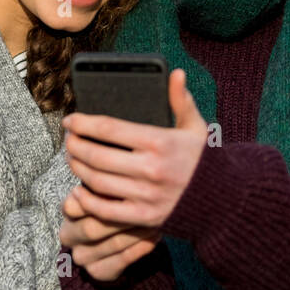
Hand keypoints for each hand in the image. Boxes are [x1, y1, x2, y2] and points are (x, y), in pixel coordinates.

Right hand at [60, 188, 160, 282]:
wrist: (115, 238)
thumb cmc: (113, 202)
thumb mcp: (108, 189)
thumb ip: (109, 183)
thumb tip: (122, 177)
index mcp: (68, 210)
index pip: (75, 206)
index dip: (100, 198)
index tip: (126, 188)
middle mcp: (69, 235)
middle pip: (93, 228)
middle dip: (123, 217)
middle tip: (148, 208)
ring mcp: (81, 256)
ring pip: (113, 244)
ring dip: (138, 232)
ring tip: (157, 220)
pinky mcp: (97, 271)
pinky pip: (123, 259)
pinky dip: (142, 246)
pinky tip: (156, 235)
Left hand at [61, 68, 206, 227]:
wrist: (222, 200)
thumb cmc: (202, 160)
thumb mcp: (195, 126)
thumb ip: (181, 100)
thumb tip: (175, 72)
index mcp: (159, 141)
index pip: (110, 128)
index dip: (83, 123)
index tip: (70, 120)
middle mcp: (150, 168)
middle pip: (97, 155)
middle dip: (75, 145)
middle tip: (67, 139)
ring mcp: (146, 195)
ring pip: (97, 181)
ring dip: (77, 168)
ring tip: (72, 158)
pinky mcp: (144, 217)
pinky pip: (105, 210)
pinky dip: (87, 200)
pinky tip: (79, 190)